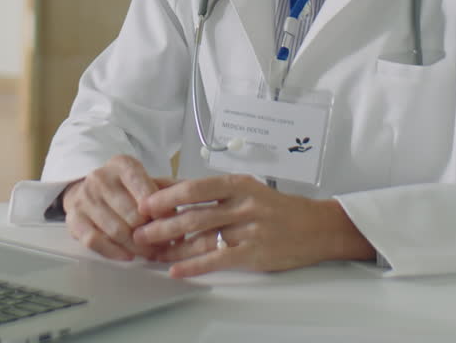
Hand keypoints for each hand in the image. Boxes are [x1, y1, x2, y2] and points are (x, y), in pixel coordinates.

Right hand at [62, 155, 172, 261]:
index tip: (171, 224)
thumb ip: (167, 194)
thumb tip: (185, 217)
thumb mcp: (146, 181)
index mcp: (122, 165)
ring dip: (137, 247)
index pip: (146, 189)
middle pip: (132, 215)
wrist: (88, 188)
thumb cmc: (125, 188)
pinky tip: (128, 256)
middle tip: (166, 245)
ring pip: (116, 231)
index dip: (161, 212)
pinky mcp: (74, 218)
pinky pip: (95, 241)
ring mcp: (84, 198)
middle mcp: (100, 178)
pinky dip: (114, 252)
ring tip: (151, 253)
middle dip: (152, 234)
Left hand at [133, 175, 374, 277]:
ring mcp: (249, 229)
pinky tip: (177, 270)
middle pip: (193, 213)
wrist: (316, 227)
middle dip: (161, 223)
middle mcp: (242, 204)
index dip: (166, 195)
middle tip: (139, 230)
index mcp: (238, 184)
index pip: (194, 187)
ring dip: (172, 245)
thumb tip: (175, 192)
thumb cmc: (278, 209)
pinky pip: (218, 259)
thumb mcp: (248, 191)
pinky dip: (194, 265)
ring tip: (150, 251)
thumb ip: (215, 194)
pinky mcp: (254, 252)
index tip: (143, 203)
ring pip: (202, 236)